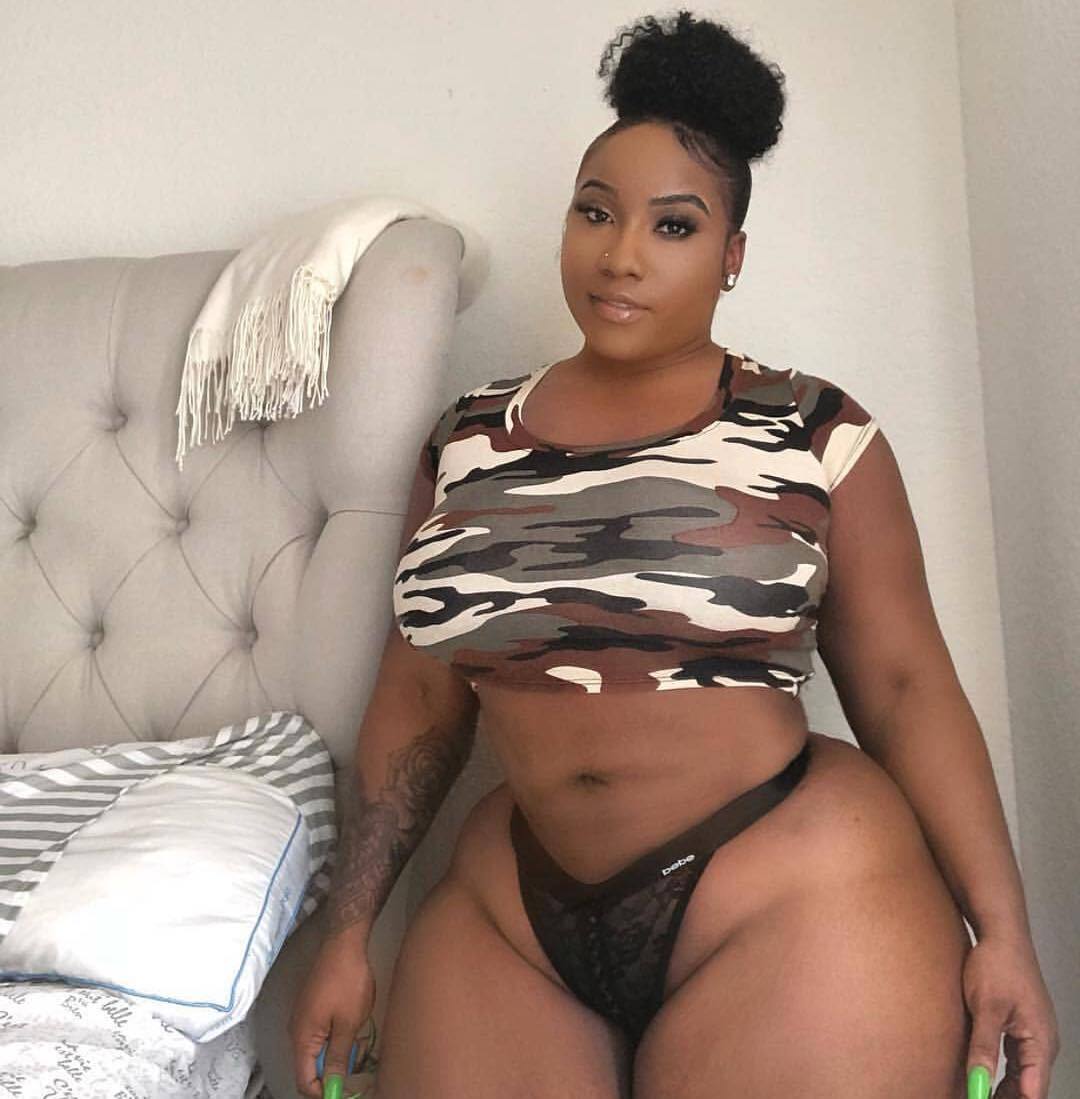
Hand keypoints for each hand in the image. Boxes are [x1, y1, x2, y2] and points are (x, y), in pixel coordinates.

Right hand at [289, 934, 376, 1098]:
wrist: (344, 944)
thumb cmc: (347, 980)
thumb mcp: (348, 1024)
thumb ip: (338, 1057)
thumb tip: (332, 1084)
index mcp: (301, 1038)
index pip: (304, 1081)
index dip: (323, 1091)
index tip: (343, 1090)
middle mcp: (296, 1030)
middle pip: (310, 1066)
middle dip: (333, 1070)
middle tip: (357, 1059)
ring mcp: (303, 1018)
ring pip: (317, 1049)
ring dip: (337, 1051)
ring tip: (358, 1038)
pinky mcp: (311, 1008)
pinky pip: (320, 1033)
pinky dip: (335, 1036)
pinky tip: (352, 1025)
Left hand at [962, 933, 1058, 1098]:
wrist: (1001, 934)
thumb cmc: (997, 964)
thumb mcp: (986, 1007)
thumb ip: (983, 1046)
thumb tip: (979, 1080)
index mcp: (1040, 1042)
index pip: (1033, 1091)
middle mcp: (1042, 1042)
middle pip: (1028, 1086)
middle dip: (1005, 1098)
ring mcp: (1033, 1034)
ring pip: (1021, 1074)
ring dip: (1003, 1087)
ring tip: (978, 1094)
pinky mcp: (1021, 1026)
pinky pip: (1015, 1058)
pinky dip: (1001, 1070)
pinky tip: (981, 1074)